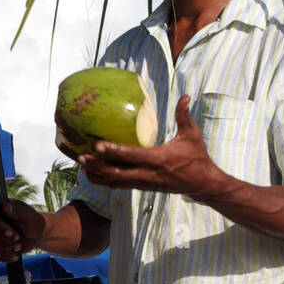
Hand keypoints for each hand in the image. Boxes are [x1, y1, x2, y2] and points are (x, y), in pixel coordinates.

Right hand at [0, 199, 45, 261]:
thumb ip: (17, 210)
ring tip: (18, 246)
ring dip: (7, 249)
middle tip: (18, 239)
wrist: (34, 235)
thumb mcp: (28, 216)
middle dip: (6, 240)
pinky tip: (14, 255)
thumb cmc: (32, 222)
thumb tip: (5, 205)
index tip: (13, 235)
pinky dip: (6, 256)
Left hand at [77, 95, 227, 198]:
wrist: (201, 183)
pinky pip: (120, 185)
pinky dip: (105, 181)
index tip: (98, 145)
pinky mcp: (142, 187)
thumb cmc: (197, 157)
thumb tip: (185, 96)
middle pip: (117, 173)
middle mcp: (148, 174)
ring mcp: (144, 183)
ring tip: (81, 165)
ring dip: (98, 174)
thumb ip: (184, 116)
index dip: (114, 151)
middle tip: (81, 157)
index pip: (132, 156)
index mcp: (159, 159)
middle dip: (98, 166)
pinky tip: (92, 175)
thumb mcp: (192, 135)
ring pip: (115, 182)